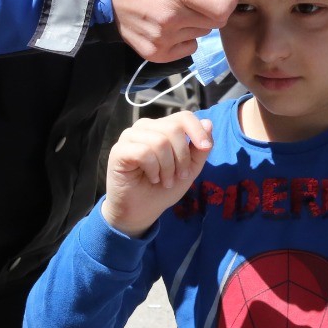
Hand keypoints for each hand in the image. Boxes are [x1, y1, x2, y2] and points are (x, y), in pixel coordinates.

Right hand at [102, 111, 213, 236]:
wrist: (141, 211)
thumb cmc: (163, 189)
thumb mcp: (189, 169)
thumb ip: (200, 149)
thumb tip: (208, 123)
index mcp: (161, 127)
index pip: (183, 117)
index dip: (197, 130)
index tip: (205, 147)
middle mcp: (145, 127)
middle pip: (173, 128)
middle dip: (182, 156)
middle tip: (178, 176)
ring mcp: (130, 137)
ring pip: (160, 141)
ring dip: (167, 167)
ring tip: (164, 180)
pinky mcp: (119, 150)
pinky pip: (144, 152)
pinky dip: (153, 169)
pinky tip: (152, 178)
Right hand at [108, 0, 244, 63]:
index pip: (223, 8)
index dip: (227, 1)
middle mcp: (171, 17)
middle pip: (215, 23)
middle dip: (211, 11)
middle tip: (194, 1)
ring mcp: (163, 38)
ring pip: (201, 35)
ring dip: (197, 25)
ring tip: (176, 12)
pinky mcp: (156, 54)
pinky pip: (188, 49)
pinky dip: (185, 39)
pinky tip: (168, 26)